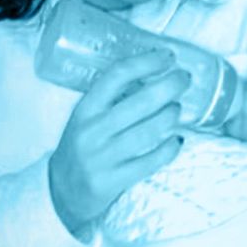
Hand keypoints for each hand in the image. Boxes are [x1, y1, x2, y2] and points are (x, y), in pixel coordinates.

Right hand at [49, 51, 189, 235]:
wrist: (62, 191)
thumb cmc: (82, 146)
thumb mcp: (86, 118)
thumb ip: (111, 100)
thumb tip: (153, 75)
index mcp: (85, 110)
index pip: (116, 76)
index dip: (145, 62)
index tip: (167, 56)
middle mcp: (92, 131)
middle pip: (138, 103)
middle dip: (168, 86)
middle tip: (184, 78)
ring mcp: (103, 157)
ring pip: (146, 132)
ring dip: (169, 116)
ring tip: (178, 108)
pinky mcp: (113, 180)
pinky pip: (149, 162)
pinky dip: (168, 149)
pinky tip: (177, 140)